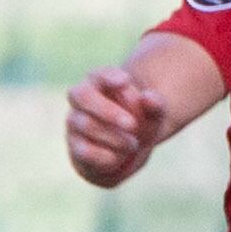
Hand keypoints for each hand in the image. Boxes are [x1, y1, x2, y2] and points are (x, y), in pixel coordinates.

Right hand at [65, 65, 170, 187]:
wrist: (129, 152)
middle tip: (133, 125)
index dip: (109, 76)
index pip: (100, 74)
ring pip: (86, 124)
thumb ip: (155, 105)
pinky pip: (84, 151)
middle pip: (83, 96)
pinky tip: (120, 157)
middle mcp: (81, 99)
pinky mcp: (75, 148)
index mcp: (100, 82)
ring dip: (115, 137)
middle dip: (108, 111)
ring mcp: (75, 122)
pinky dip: (107, 156)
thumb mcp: (155, 115)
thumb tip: (149, 98)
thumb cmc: (141, 124)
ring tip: (134, 144)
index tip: (125, 82)